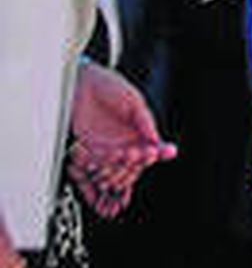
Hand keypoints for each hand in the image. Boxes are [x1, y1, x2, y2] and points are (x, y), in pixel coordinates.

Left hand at [67, 64, 174, 216]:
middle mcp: (125, 143)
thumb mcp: (133, 101)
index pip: (150, 151)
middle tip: (127, 158)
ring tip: (109, 181)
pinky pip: (92, 168)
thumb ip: (144, 121)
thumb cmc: (109, 86)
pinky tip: (95, 185)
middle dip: (129, 167)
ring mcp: (106, 147)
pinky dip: (93, 177)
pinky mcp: (87, 149)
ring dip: (112, 178)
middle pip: (131, 166)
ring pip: (112, 171)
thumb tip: (156, 140)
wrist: (80, 82)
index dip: (153, 155)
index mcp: (140, 133)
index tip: (153, 153)